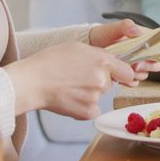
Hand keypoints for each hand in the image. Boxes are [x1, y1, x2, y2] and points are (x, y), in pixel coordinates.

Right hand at [3, 41, 136, 118]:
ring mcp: (95, 97)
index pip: (128, 72)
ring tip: (70, 87)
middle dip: (100, 81)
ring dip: (90, 93)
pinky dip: (85, 107)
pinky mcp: (87, 112)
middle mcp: (102, 79)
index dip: (122, 73)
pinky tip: (71, 98)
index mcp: (102, 61)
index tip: (117, 74)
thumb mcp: (78, 47)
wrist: (32, 82)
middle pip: (111, 83)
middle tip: (79, 77)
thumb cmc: (50, 61)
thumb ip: (99, 55)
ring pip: (100, 95)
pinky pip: (93, 110)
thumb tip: (113, 62)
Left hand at [88, 19, 159, 83]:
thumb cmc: (103, 35)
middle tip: (135, 66)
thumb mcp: (113, 28)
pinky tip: (120, 79)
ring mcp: (136, 63)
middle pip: (156, 64)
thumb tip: (136, 31)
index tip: (141, 59)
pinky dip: (129, 81)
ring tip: (125, 71)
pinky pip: (134, 81)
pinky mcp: (127, 73)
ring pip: (145, 74)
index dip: (155, 57)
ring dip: (136, 75)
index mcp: (145, 39)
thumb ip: (125, 27)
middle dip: (146, 68)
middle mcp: (143, 52)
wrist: (90, 46)